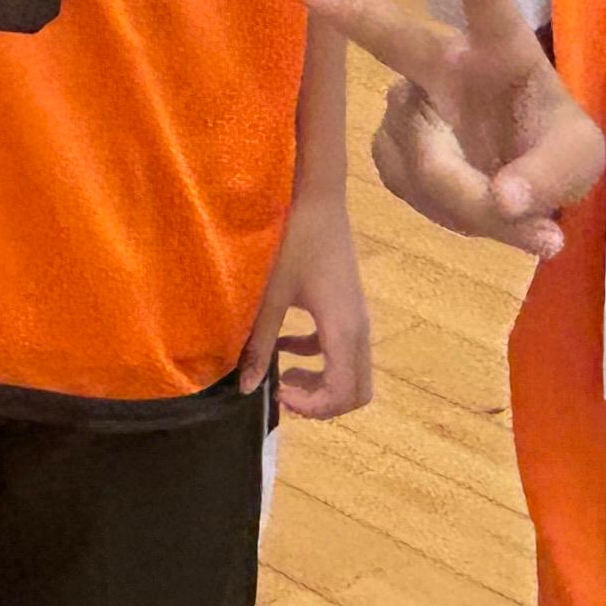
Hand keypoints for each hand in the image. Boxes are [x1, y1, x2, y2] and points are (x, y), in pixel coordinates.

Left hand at [238, 200, 372, 418]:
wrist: (319, 199)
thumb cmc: (295, 242)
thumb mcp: (271, 295)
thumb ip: (259, 343)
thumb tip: (247, 388)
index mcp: (342, 330)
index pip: (341, 393)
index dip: (312, 406)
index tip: (278, 392)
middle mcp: (359, 330)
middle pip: (356, 391)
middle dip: (322, 402)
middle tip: (284, 390)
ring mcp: (357, 318)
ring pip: (352, 372)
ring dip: (320, 382)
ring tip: (281, 372)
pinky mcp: (349, 307)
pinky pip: (342, 349)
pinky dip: (317, 357)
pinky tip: (285, 344)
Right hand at [304, 0, 604, 260]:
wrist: (525, 189)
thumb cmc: (556, 150)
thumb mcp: (579, 163)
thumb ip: (549, 180)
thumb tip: (503, 200)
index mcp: (501, 51)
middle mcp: (447, 67)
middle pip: (395, 37)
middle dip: (352, 11)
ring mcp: (412, 108)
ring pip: (420, 154)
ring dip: (465, 198)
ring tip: (506, 210)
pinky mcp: (390, 148)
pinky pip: (408, 185)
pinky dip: (446, 212)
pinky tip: (469, 208)